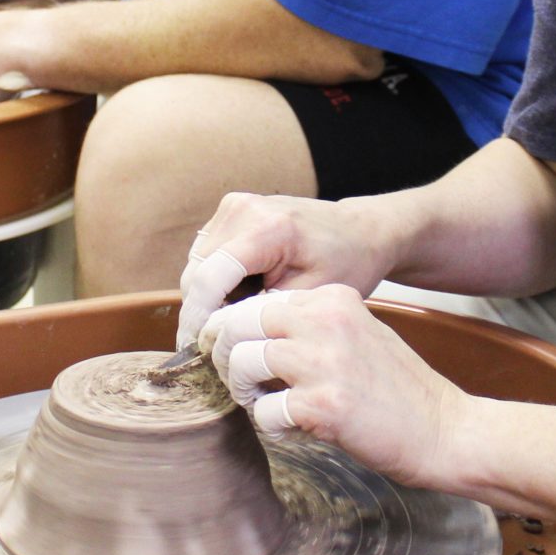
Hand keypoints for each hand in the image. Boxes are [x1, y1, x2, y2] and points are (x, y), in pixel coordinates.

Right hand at [176, 191, 399, 346]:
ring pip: (196, 263)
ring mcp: (235, 205)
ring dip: (206, 295)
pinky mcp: (232, 208)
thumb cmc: (345, 264)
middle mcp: (244, 209)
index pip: (211, 276)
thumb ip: (262, 314)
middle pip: (197, 271)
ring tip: (234, 319)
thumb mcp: (310, 299)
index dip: (197, 316)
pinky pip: (206, 252)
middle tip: (215, 347)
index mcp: (269, 229)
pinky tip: (240, 295)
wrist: (360, 231)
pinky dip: (215, 277)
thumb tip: (219, 335)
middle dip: (200, 310)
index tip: (195, 350)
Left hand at [205, 287, 474, 490]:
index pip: (256, 300)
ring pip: (240, 361)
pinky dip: (270, 425)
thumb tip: (244, 332)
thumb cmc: (396, 389)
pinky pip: (264, 411)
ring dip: (242, 390)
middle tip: (237, 379)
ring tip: (261, 404)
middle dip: (222, 354)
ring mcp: (325, 362)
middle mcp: (327, 320)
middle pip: (236, 323)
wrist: (445, 430)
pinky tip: (293, 428)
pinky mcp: (324, 405)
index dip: (233, 329)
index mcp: (334, 298)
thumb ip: (309, 326)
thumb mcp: (356, 334)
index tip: (234, 351)